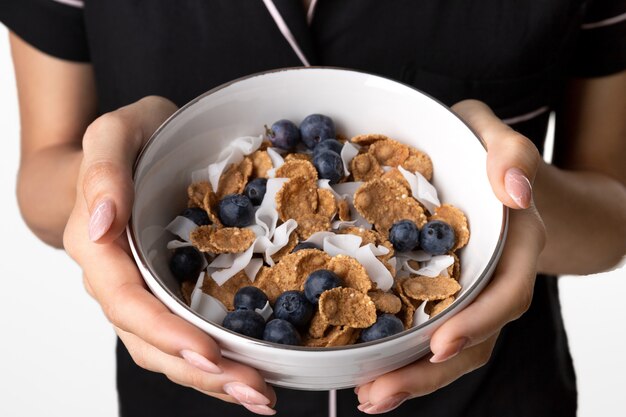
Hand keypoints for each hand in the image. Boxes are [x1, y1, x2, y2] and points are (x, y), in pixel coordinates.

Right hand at [63, 96, 276, 415]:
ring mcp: (143, 294)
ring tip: (260, 395)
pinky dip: (218, 362)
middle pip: (150, 341)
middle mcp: (117, 281)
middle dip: (201, 370)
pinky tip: (251, 377)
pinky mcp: (168, 295)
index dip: (165, 331)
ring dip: (214, 379)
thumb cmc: (126, 142)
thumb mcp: (115, 134)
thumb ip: (103, 172)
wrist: (128, 155)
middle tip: (253, 390)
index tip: (209, 352)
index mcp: (98, 246)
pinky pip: (186, 337)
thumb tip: (101, 223)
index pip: (125, 300)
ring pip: (168, 350)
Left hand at [354, 100, 545, 413]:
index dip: (477, 322)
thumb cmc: (487, 150)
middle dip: (429, 370)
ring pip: (450, 346)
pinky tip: (369, 374)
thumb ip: (510, 152)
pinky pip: (429, 331)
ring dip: (411, 376)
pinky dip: (403, 356)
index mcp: (517, 244)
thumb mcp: (497, 135)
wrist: (493, 172)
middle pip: (475, 336)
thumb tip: (514, 192)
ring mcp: (469, 291)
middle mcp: (496, 277)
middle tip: (379, 392)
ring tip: (368, 397)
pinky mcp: (442, 294)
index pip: (507, 293)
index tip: (439, 344)